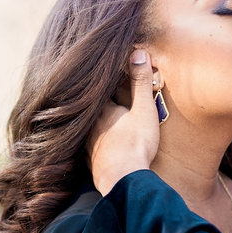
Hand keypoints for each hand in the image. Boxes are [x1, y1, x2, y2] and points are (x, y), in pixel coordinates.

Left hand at [87, 49, 160, 194]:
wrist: (123, 181)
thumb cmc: (135, 144)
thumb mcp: (144, 110)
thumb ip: (141, 82)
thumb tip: (138, 52)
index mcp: (101, 109)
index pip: (103, 89)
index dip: (110, 83)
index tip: (116, 76)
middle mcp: (89, 126)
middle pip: (93, 109)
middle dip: (100, 103)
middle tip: (110, 99)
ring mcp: (87, 145)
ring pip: (89, 128)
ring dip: (95, 124)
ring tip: (103, 121)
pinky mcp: (90, 163)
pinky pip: (89, 148)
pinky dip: (94, 144)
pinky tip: (98, 146)